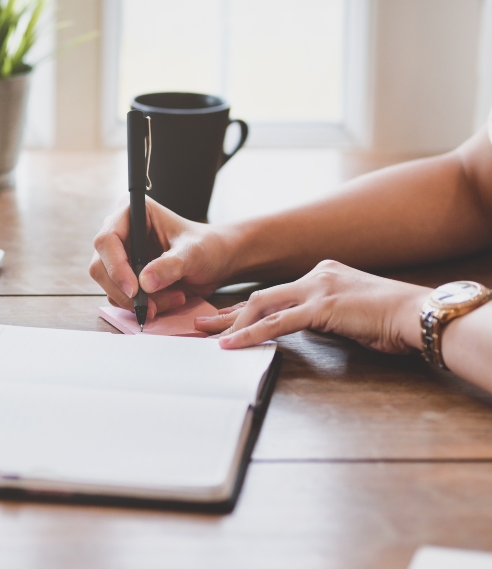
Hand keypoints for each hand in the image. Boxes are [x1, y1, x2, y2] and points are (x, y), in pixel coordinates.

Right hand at [89, 197, 236, 319]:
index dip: (116, 266)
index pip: (107, 240)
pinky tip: (167, 301)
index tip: (135, 289)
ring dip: (138, 302)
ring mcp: (120, 257)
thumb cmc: (207, 247)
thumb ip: (171, 265)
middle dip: (126, 291)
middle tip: (152, 306)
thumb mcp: (194, 253)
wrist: (217, 262)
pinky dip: (141, 306)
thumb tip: (145, 283)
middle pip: (100, 266)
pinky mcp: (124, 277)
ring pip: (109, 286)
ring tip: (173, 299)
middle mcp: (120, 233)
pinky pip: (120, 297)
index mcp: (132, 213)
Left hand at [194, 260, 430, 352]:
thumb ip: (325, 317)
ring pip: (262, 306)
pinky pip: (277, 323)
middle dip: (228, 314)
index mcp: (323, 274)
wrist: (419, 314)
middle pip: (260, 296)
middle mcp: (316, 275)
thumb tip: (308, 329)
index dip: (245, 309)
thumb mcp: (351, 314)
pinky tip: (232, 345)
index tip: (222, 320)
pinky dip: (251, 334)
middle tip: (201, 326)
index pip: (274, 293)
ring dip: (232, 324)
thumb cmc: (393, 319)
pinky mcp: (322, 306)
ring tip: (209, 338)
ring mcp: (318, 288)